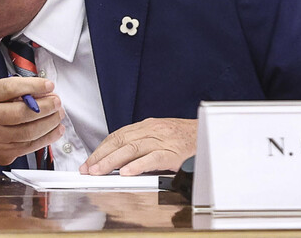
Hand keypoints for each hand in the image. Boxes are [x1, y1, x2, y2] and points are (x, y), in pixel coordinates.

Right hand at [0, 77, 63, 165]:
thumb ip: (20, 90)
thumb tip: (46, 92)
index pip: (10, 89)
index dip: (32, 86)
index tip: (48, 85)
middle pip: (22, 113)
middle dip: (46, 107)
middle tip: (57, 102)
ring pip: (29, 132)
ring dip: (50, 122)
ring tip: (58, 115)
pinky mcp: (6, 153)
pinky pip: (31, 146)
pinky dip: (48, 137)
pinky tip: (56, 129)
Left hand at [80, 118, 196, 175]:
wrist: (213, 134)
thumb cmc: (188, 138)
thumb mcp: (161, 135)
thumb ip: (142, 144)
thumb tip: (120, 158)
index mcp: (147, 126)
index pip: (117, 136)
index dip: (101, 149)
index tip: (89, 161)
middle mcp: (152, 130)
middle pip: (120, 141)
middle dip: (101, 155)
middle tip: (87, 168)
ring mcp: (163, 140)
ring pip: (131, 149)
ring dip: (112, 161)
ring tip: (99, 171)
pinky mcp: (175, 152)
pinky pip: (153, 158)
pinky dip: (139, 165)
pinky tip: (127, 172)